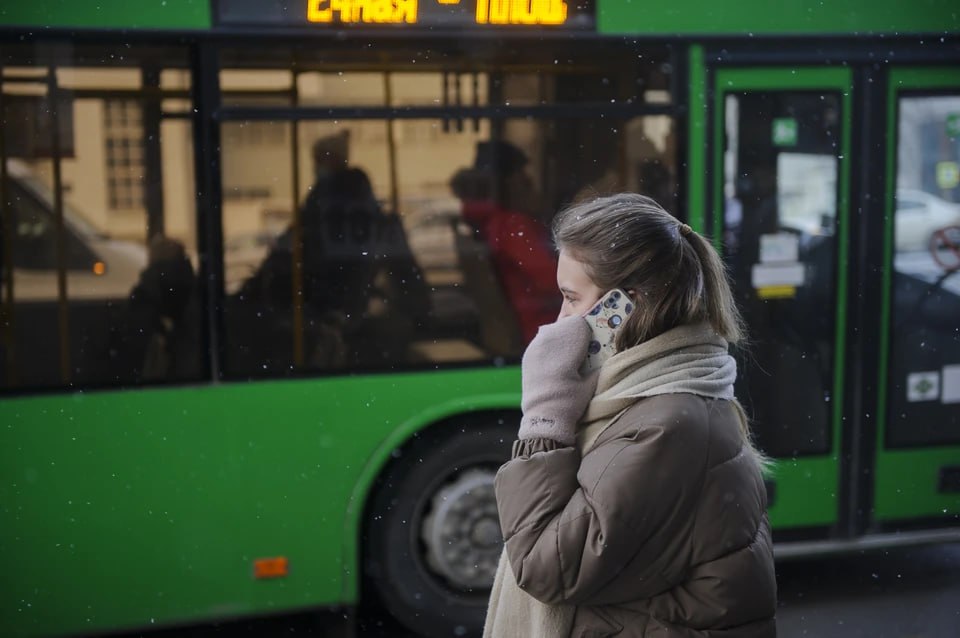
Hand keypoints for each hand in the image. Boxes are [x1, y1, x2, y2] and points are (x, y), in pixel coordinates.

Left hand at [517, 315, 598, 445]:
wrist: (544, 416)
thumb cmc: (571, 402)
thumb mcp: (590, 384)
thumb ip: (599, 365)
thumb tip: (606, 353)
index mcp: (567, 348)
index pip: (579, 323)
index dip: (587, 330)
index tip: (592, 339)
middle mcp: (549, 342)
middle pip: (565, 324)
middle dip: (575, 332)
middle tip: (582, 345)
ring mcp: (535, 347)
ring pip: (551, 330)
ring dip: (561, 336)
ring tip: (567, 351)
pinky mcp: (527, 354)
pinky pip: (541, 340)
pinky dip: (549, 344)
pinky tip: (555, 357)